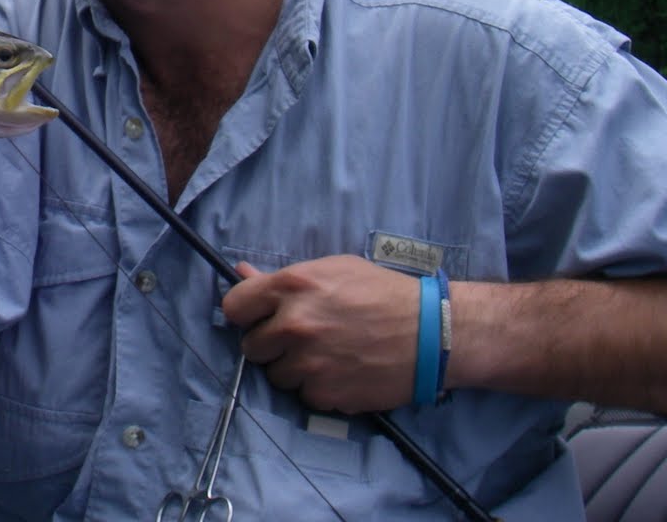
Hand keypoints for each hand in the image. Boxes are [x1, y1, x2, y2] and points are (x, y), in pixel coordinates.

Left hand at [221, 255, 419, 412]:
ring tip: (324, 355)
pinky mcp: (326, 393)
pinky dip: (317, 388)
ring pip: (276, 375)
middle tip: (297, 339)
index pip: (234, 307)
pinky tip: (340, 371)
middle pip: (251, 346)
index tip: (257, 317)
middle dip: (270, 344)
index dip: (245, 313)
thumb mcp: (332, 270)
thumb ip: (282, 277)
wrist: (431, 333)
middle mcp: (295, 324)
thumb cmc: (382, 293)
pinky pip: (304, 395)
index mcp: (292, 287)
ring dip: (293, 368)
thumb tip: (242, 274)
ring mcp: (309, 362)